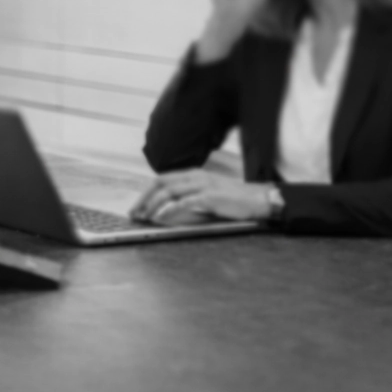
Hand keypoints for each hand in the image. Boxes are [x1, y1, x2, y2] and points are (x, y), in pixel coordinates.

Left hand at [128, 171, 272, 224]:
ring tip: (144, 216)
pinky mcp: (209, 197)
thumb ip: (190, 195)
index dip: (146, 192)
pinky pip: (183, 202)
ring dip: (152, 204)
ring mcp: (202, 185)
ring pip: (168, 191)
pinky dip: (169, 209)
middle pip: (160, 182)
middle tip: (134, 212)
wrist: (258, 199)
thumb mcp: (208, 193)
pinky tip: (160, 217)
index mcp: (193, 174)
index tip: (137, 205)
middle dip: (143, 197)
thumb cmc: (233, 199)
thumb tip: (169, 207)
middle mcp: (195, 176)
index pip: (162, 179)